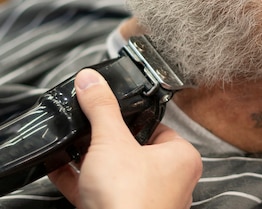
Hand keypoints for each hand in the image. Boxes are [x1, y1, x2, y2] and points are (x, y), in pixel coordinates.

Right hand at [49, 69, 201, 208]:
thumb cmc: (130, 199)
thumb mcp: (111, 141)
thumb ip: (101, 108)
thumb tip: (92, 82)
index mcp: (182, 158)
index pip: (160, 128)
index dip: (134, 118)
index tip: (113, 111)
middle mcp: (172, 182)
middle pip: (136, 151)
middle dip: (109, 141)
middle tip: (91, 130)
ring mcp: (148, 202)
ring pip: (117, 174)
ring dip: (93, 161)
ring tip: (74, 146)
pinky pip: (101, 193)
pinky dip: (82, 181)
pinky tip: (62, 168)